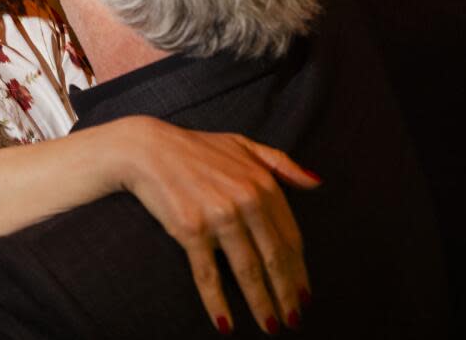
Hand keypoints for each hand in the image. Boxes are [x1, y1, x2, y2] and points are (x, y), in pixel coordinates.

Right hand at [121, 118, 320, 334]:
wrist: (149, 149)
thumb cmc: (197, 148)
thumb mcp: (244, 144)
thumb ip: (282, 163)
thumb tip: (316, 183)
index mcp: (263, 183)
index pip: (290, 237)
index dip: (299, 269)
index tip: (304, 293)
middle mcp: (246, 201)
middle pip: (274, 258)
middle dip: (287, 294)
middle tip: (293, 319)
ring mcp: (219, 216)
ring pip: (247, 271)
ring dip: (261, 303)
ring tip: (270, 326)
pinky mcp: (191, 229)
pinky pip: (208, 274)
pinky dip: (217, 302)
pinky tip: (225, 324)